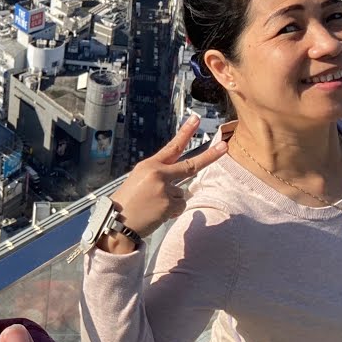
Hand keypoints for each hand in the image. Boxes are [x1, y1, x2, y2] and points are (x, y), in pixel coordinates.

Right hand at [108, 115, 227, 244]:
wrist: (116, 222)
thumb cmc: (127, 201)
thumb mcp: (139, 180)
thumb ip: (159, 175)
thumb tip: (181, 182)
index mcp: (149, 165)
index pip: (172, 147)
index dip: (184, 133)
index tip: (195, 119)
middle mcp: (158, 174)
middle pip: (191, 165)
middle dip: (210, 156)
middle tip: (224, 146)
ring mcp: (165, 189)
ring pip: (181, 194)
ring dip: (171, 201)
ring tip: (152, 206)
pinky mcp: (169, 205)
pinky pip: (179, 207)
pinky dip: (171, 212)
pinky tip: (156, 213)